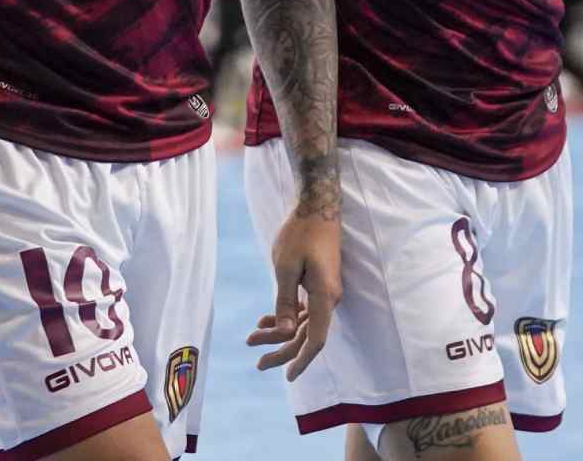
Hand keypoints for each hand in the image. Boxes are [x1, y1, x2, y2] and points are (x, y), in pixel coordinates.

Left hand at [244, 205, 340, 379]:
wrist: (318, 206)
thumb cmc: (300, 233)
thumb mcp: (285, 267)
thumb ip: (284, 302)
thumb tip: (283, 334)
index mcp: (325, 296)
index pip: (315, 339)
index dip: (301, 360)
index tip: (288, 377)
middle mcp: (329, 298)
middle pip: (307, 335)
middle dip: (281, 350)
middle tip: (257, 362)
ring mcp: (325, 291)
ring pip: (303, 324)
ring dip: (280, 334)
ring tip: (253, 339)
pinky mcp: (319, 284)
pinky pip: (304, 310)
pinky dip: (285, 317)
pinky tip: (265, 320)